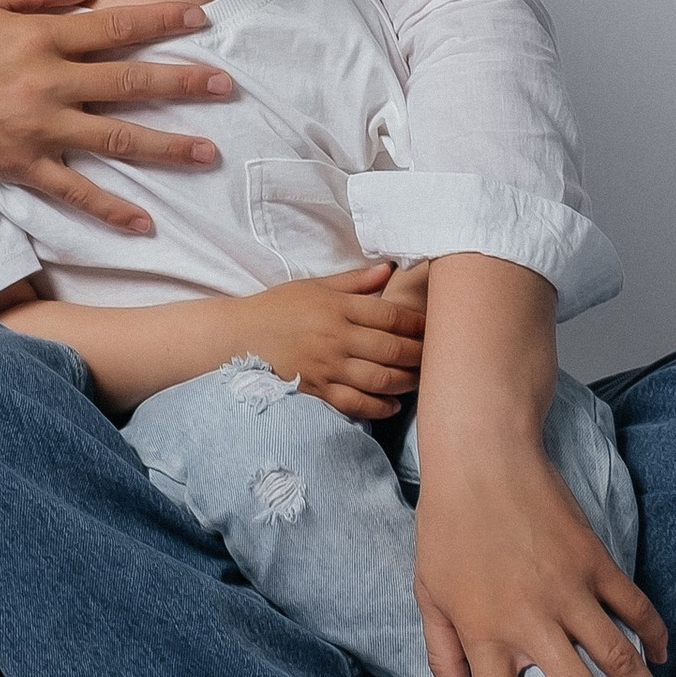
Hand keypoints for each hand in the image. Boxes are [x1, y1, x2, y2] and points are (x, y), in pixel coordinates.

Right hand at [0, 0, 232, 231]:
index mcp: (37, 37)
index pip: (113, 26)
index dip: (160, 21)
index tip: (201, 19)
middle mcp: (48, 82)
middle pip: (130, 81)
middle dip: (184, 82)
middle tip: (227, 85)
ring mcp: (40, 129)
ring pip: (118, 138)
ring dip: (169, 146)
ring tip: (210, 152)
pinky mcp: (26, 167)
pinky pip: (77, 191)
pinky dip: (112, 209)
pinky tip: (145, 222)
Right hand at [238, 261, 429, 420]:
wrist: (237, 337)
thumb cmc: (277, 308)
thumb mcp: (314, 287)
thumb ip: (354, 281)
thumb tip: (388, 269)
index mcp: (336, 307)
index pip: (389, 314)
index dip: (416, 322)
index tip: (434, 326)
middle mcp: (335, 338)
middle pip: (391, 348)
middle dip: (419, 353)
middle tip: (438, 356)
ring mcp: (327, 367)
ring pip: (380, 378)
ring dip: (406, 380)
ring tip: (420, 379)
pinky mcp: (317, 391)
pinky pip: (356, 403)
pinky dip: (379, 406)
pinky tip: (393, 404)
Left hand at [413, 433, 674, 676]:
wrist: (481, 456)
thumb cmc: (446, 524)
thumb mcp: (428, 593)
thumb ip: (443, 655)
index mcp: (485, 633)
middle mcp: (531, 621)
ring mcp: (569, 591)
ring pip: (619, 659)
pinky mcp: (595, 561)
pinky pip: (633, 607)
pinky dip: (653, 633)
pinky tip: (663, 657)